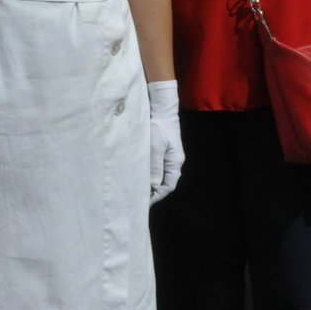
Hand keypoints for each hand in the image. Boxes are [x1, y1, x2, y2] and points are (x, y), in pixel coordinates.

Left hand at [147, 80, 184, 202]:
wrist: (160, 107)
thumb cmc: (158, 127)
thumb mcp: (154, 148)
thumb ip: (154, 167)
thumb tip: (153, 186)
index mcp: (175, 162)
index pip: (168, 186)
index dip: (157, 195)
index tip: (144, 202)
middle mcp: (173, 161)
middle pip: (164, 182)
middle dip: (152, 191)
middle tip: (137, 196)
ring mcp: (167, 155)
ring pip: (159, 174)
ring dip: (149, 181)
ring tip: (135, 187)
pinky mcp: (160, 149)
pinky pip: (155, 166)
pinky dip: (147, 172)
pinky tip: (137, 173)